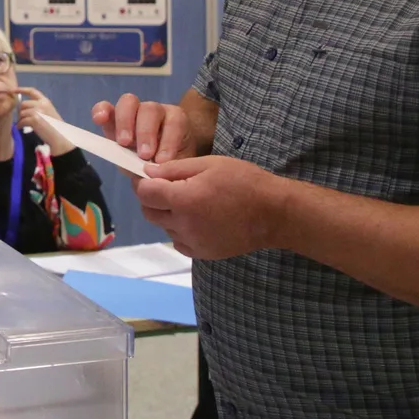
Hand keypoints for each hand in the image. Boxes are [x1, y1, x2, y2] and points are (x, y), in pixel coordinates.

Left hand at [16, 87, 71, 155]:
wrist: (60, 136)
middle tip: (21, 118)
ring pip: (22, 113)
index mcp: (45, 101)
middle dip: (21, 111)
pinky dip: (19, 125)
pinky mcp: (35, 120)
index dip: (22, 89)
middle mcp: (42, 104)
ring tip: (22, 124)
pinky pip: (22, 121)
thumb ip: (38, 107)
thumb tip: (23, 107)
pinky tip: (20, 128)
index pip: (32, 91)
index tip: (13, 90)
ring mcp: (38, 111)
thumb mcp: (48, 112)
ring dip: (20, 119)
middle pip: (24, 104)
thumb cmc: (54, 127)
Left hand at [92, 93, 196, 164]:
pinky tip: (164, 158)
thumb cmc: (150, 163)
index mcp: (118, 123)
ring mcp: (158, 110)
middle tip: (125, 143)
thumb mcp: (135, 167)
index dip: (101, 110)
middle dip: (124, 122)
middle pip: (128, 102)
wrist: (180, 163)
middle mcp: (137, 112)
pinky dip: (168, 141)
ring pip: (150, 109)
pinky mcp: (178, 116)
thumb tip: (134, 178)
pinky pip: (173, 122)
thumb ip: (129, 165)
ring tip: (147, 156)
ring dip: (146, 132)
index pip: (106, 108)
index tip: (100, 119)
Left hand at [134, 156, 288, 259]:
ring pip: (164, 226)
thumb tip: (147, 172)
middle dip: (153, 198)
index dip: (144, 183)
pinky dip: (181, 230)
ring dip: (168, 214)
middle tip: (171, 187)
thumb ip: (174, 169)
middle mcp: (183, 225)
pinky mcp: (202, 253)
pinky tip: (198, 219)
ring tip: (192, 202)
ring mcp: (192, 242)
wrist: (274, 213)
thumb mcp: (209, 165)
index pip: (144, 193)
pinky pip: (178, 240)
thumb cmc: (244, 182)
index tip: (152, 177)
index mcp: (184, 200)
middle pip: (149, 212)